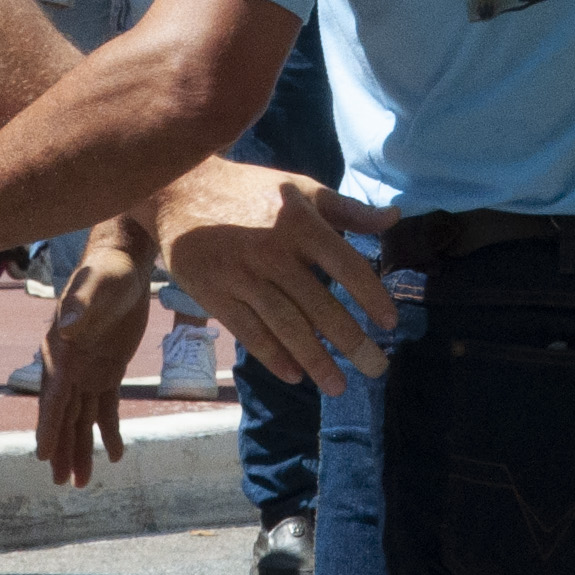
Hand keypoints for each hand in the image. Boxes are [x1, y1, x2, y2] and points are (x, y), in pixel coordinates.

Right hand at [35, 240, 157, 487]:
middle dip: (62, 449)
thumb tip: (67, 328)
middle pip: (63, 416)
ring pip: (81, 419)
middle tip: (62, 483)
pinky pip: (104, 408)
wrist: (124, 264)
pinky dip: (107, 431)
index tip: (43, 455)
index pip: (53, 396)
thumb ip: (82, 308)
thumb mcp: (97, 288)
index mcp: (60, 351)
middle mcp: (69, 366)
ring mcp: (87, 371)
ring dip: (81, 448)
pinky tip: (113, 455)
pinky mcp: (107, 371)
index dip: (49, 426)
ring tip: (81, 483)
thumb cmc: (107, 272)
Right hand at [153, 159, 403, 393]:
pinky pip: (248, 331)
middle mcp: (273, 252)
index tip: (391, 322)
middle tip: (376, 368)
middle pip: (319, 305)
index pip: (345, 265)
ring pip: (285, 325)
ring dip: (315, 359)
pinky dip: (271, 355)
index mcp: (300, 224)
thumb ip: (348, 210)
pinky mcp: (215, 293)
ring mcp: (242, 276)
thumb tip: (394, 219)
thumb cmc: (249, 190)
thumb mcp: (301, 188)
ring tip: (338, 386)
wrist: (181, 190)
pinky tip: (294, 374)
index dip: (371, 295)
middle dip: (350, 341)